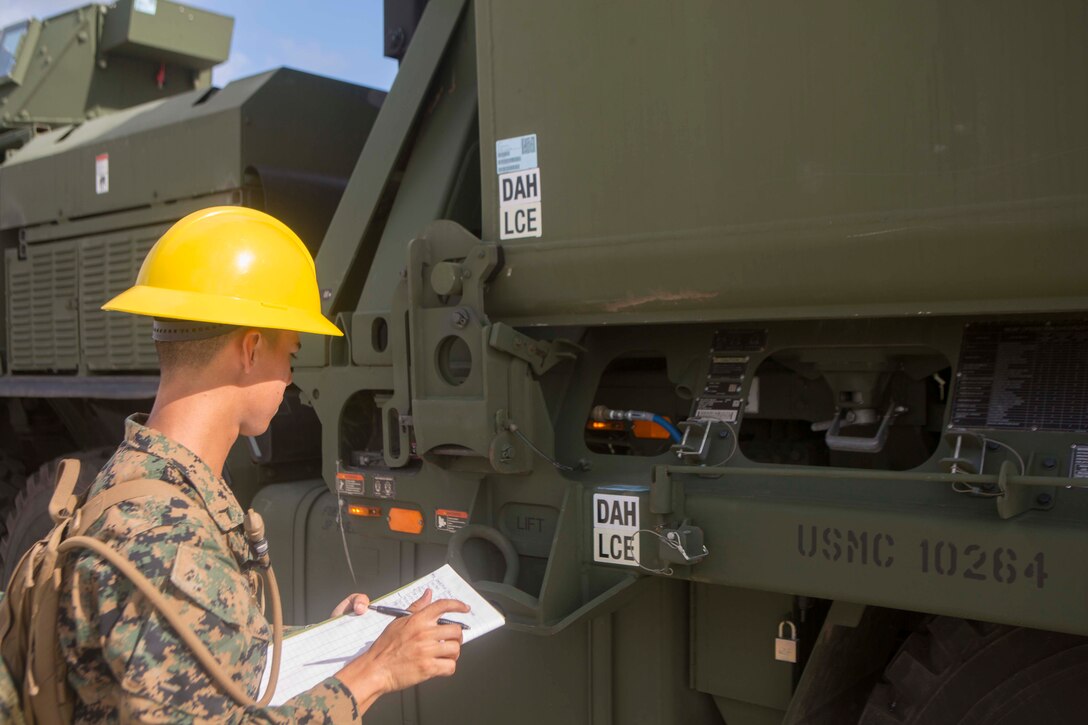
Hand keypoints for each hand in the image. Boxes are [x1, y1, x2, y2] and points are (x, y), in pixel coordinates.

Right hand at [333, 588, 469, 710]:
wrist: (375, 669)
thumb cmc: (385, 647)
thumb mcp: (398, 622)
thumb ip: (416, 607)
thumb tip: (428, 594)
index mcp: (418, 620)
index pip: (443, 606)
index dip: (458, 605)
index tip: (465, 608)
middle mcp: (424, 633)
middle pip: (456, 630)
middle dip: (456, 637)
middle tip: (450, 641)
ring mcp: (427, 651)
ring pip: (455, 649)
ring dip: (453, 653)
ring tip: (445, 655)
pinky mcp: (428, 668)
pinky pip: (450, 667)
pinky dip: (448, 668)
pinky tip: (441, 666)